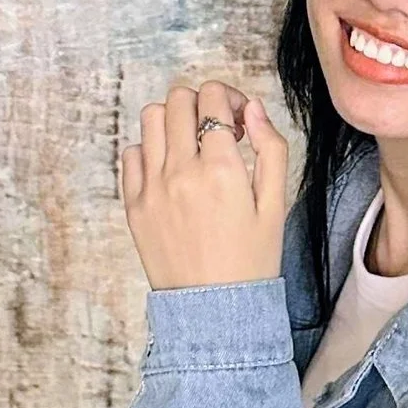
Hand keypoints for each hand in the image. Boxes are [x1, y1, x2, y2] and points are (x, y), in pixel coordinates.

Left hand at [120, 81, 289, 289]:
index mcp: (221, 169)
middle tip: (216, 129)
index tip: (238, 120)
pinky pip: (131, 154)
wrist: (214, 310)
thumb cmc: (251, 260)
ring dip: (173, 119)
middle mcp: (181, 171)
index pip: (211, 97)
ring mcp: (152, 187)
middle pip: (178, 99)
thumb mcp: (275, 205)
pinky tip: (170, 168)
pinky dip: (150, 149)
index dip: (228, 97)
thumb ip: (271, 149)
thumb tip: (253, 109)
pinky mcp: (133, 204)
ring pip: (150, 117)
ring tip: (190, 144)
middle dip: (201, 103)